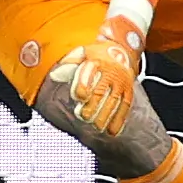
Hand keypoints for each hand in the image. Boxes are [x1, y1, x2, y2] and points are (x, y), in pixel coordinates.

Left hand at [52, 16, 143, 137]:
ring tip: (97, 126)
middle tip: (85, 116)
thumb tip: (54, 75)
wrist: (120, 51)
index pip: (90, 72)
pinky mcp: (128, 91)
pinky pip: (125, 106)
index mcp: (96, 61)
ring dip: (106, 115)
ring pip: (114, 100)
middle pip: (102, 90)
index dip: (84, 85)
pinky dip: (119, 120)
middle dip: (93, 105)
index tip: (79, 96)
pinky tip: (112, 131)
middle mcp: (110, 72)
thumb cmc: (96, 56)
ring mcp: (121, 82)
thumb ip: (68, 63)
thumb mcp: (82, 53)